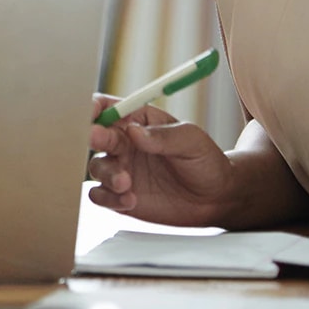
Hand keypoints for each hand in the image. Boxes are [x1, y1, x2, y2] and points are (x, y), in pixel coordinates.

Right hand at [85, 93, 242, 225]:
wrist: (215, 199)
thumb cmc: (205, 161)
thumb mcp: (192, 141)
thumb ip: (164, 136)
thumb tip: (134, 131)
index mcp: (137, 121)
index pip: (107, 108)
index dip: (93, 108)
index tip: (93, 113)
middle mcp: (124, 144)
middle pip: (94, 135)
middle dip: (93, 137)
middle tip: (99, 141)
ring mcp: (121, 169)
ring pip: (96, 167)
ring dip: (107, 174)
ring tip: (127, 184)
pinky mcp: (120, 195)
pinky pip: (100, 195)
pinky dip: (108, 198)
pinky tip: (131, 201)